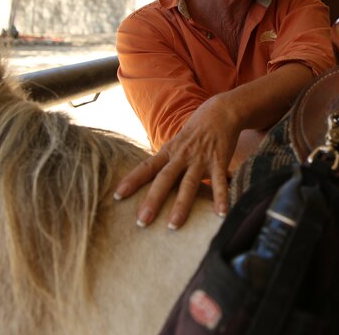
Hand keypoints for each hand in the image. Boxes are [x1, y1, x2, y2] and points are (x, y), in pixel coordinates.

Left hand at [113, 95, 238, 228]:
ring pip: (189, 184)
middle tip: (142, 222)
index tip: (117, 196)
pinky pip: (219, 182)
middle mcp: (182, 155)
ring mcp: (200, 159)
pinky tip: (221, 214)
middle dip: (153, 200)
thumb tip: (149, 184)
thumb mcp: (176, 144)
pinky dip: (221, 198)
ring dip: (181, 205)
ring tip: (173, 225)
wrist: (221, 112)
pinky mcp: (219, 161)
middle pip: (164, 179)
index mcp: (169, 152)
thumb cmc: (195, 133)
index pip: (147, 167)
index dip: (132, 180)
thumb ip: (165, 163)